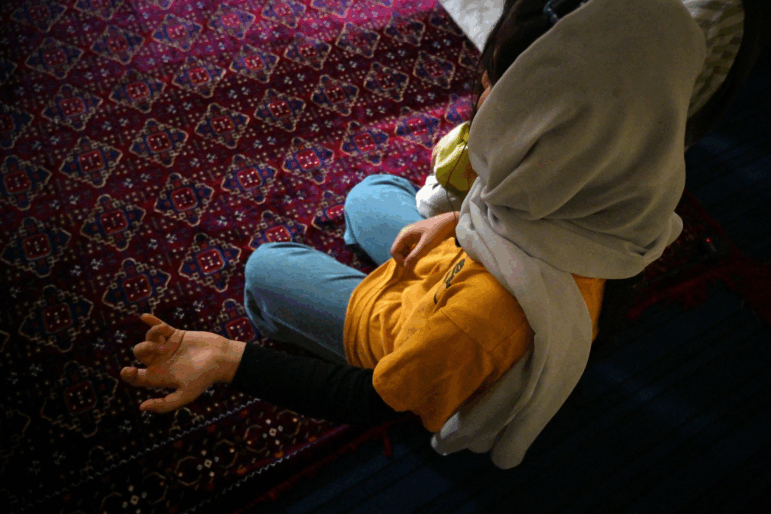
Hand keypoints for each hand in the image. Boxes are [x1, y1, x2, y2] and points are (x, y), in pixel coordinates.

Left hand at [120, 314, 244, 413]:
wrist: (222, 358)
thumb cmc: (205, 378)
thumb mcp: (186, 395)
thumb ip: (165, 404)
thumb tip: (142, 407)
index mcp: (160, 376)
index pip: (137, 377)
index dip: (129, 375)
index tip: (128, 370)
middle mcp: (161, 361)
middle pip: (140, 354)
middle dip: (145, 349)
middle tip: (161, 348)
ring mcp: (168, 347)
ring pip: (149, 338)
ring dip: (152, 334)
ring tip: (164, 333)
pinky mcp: (176, 335)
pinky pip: (160, 327)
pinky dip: (151, 321)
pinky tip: (143, 316)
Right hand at [390, 212, 458, 269]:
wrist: (449, 223)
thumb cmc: (437, 232)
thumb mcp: (426, 245)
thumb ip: (415, 256)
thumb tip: (405, 267)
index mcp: (404, 234)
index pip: (394, 251)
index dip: (400, 260)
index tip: (410, 265)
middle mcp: (404, 234)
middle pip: (397, 251)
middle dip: (403, 259)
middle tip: (414, 265)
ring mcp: (410, 236)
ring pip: (403, 250)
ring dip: (408, 258)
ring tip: (417, 262)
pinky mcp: (415, 238)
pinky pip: (409, 248)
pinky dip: (412, 254)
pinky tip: (419, 257)